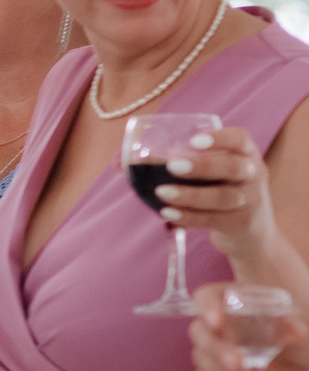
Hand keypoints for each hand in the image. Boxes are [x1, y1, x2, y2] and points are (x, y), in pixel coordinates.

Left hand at [154, 126, 279, 263]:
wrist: (250, 231)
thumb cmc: (216, 190)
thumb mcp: (209, 173)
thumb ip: (173, 163)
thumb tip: (119, 163)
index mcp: (244, 154)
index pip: (240, 139)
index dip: (219, 138)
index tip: (193, 141)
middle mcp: (252, 174)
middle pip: (232, 167)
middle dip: (202, 166)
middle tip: (172, 166)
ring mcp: (249, 201)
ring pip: (223, 196)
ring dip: (190, 195)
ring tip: (161, 192)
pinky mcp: (239, 224)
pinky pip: (213, 219)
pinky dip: (189, 217)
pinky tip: (168, 214)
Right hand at [190, 282, 308, 370]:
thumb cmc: (301, 343)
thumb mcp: (303, 332)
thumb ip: (296, 328)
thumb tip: (294, 330)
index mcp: (236, 304)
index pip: (207, 297)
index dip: (206, 307)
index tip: (217, 321)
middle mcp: (220, 326)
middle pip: (199, 331)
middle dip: (216, 348)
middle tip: (237, 362)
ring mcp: (215, 352)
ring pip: (201, 357)